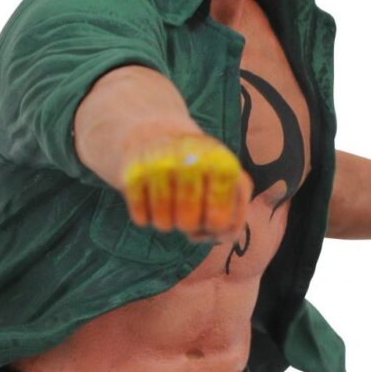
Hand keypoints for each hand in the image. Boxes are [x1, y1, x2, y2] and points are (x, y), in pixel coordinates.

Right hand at [122, 132, 251, 239]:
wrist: (154, 134)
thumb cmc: (199, 167)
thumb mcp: (227, 181)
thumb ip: (237, 215)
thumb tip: (226, 237)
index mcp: (222, 165)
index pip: (218, 223)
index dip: (211, 226)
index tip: (208, 208)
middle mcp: (192, 161)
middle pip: (189, 225)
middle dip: (187, 222)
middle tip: (185, 201)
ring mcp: (160, 166)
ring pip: (163, 225)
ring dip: (166, 220)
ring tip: (168, 196)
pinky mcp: (133, 174)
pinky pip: (141, 219)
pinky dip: (145, 215)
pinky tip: (150, 193)